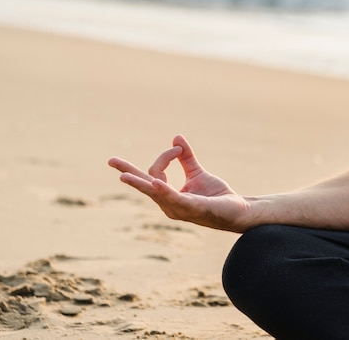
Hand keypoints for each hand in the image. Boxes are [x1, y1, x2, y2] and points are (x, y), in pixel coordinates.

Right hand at [108, 135, 251, 231]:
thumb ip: (186, 157)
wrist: (237, 210)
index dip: (165, 157)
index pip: (154, 174)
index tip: (179, 148)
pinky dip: (165, 191)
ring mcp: (179, 208)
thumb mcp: (198, 173)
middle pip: (146, 185)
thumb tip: (176, 138)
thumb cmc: (216, 196)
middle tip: (111, 160)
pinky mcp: (193, 208)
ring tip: (124, 177)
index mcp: (168, 196)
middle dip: (129, 173)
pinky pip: (175, 198)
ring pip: (155, 192)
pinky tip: (156, 184)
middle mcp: (169, 204)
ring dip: (140, 183)